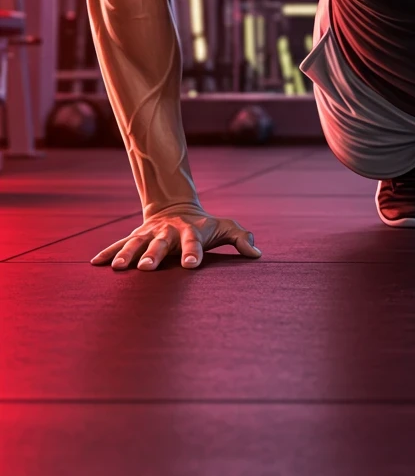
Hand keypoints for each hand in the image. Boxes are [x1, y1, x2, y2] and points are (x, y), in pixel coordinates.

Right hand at [90, 204, 262, 270]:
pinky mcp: (137, 235)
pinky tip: (95, 264)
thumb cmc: (206, 225)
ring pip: (137, 243)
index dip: (193, 254)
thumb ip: (242, 238)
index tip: (191, 266)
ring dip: (127, 254)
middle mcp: (169, 232)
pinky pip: (120, 243)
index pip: (194, 243)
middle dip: (153, 256)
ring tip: (119, 268)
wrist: (177, 207)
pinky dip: (108, 253)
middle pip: (161, 244)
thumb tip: (258, 255)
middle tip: (145, 268)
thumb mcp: (226, 227)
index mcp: (191, 231)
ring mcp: (150, 233)